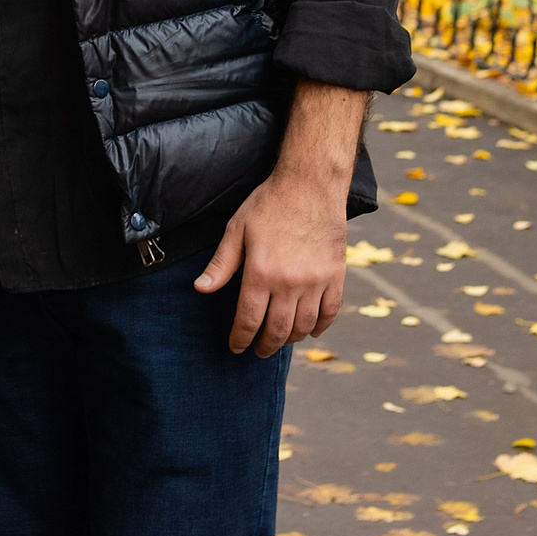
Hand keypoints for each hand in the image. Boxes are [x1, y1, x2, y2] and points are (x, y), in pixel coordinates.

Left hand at [195, 170, 347, 356]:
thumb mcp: (237, 229)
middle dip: (265, 346)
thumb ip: (221, 263)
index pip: (248, 319)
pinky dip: (320, 326)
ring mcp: (316, 280)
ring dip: (290, 339)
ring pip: (304, 325)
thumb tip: (201, 289)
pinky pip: (330, 312)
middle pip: (277, 330)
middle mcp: (289, 282)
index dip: (240, 338)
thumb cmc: (269, 204)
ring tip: (281, 340)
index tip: (236, 347)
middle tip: (259, 351)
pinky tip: (311, 330)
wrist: (310, 184)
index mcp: (261, 272)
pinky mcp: (336, 275)